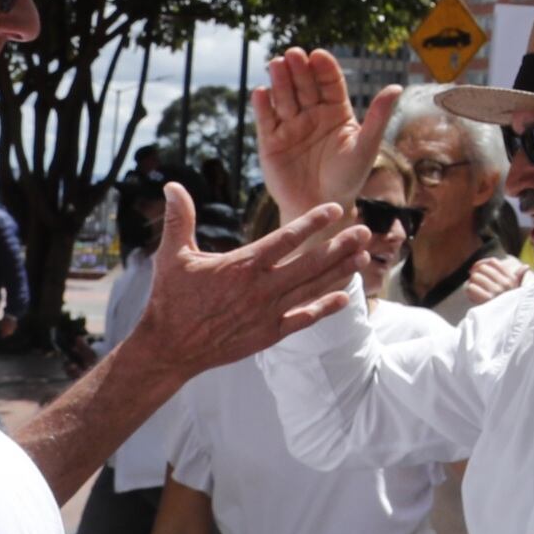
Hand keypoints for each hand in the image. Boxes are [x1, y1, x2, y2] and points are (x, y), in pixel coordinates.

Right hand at [130, 179, 370, 383]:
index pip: (286, 238)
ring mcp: (267, 312)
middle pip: (310, 263)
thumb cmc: (170, 299)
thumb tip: (172, 185)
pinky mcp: (268, 334)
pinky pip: (303, 319)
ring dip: (339, 272)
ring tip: (363, 257)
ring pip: (312, 288)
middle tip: (366, 231)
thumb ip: (179, 220)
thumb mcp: (172, 256)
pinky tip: (344, 297)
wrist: (168, 348)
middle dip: (340, 246)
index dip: (312, 222)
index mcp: (242, 265)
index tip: (335, 209)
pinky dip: (324, 308)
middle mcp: (261, 288)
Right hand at [255, 49, 398, 215]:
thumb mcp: (366, 146)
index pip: (330, 84)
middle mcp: (312, 114)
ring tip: (276, 64)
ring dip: (280, 81)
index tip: (318, 55)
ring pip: (284, 98)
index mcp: (337, 111)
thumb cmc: (349, 178)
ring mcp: (291, 126)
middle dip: (299, 69)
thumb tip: (396, 88)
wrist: (322, 206)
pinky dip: (263, 106)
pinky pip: (266, 120)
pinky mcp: (271, 142)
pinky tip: (261, 92)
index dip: (323, 68)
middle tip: (293, 54)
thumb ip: (378, 118)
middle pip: (304, 86)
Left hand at [464, 253, 529, 305]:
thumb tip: (526, 266)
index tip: (476, 268)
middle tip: (473, 278)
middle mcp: (505, 283)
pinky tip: (472, 292)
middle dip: (476, 272)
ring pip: (476, 277)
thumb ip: (519, 277)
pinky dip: (469, 289)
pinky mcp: (487, 299)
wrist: (508, 321)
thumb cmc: (510, 303)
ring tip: (473, 286)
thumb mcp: (517, 289)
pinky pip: (472, 287)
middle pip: (483, 268)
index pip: (493, 261)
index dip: (482, 263)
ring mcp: (496, 291)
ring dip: (472, 281)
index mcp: (511, 278)